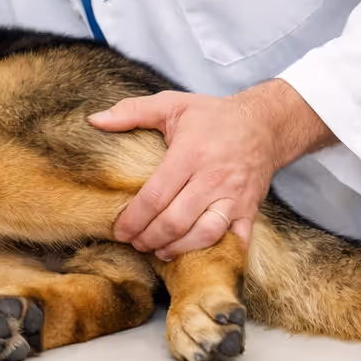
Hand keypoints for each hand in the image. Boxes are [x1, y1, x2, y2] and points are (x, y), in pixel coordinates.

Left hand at [88, 80, 333, 259]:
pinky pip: (237, 240)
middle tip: (135, 243)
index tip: (120, 230)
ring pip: (204, 234)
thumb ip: (131, 111)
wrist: (266, 124)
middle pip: (175, 221)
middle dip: (150, 238)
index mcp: (189, 154)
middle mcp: (212, 179)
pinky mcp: (251, 209)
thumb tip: (94, 120)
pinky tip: (198, 257)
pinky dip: (218, 254)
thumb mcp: (171, 104)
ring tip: (160, 251)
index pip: (155, 196)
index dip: (134, 218)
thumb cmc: (213, 115)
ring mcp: (234, 197)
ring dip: (178, 249)